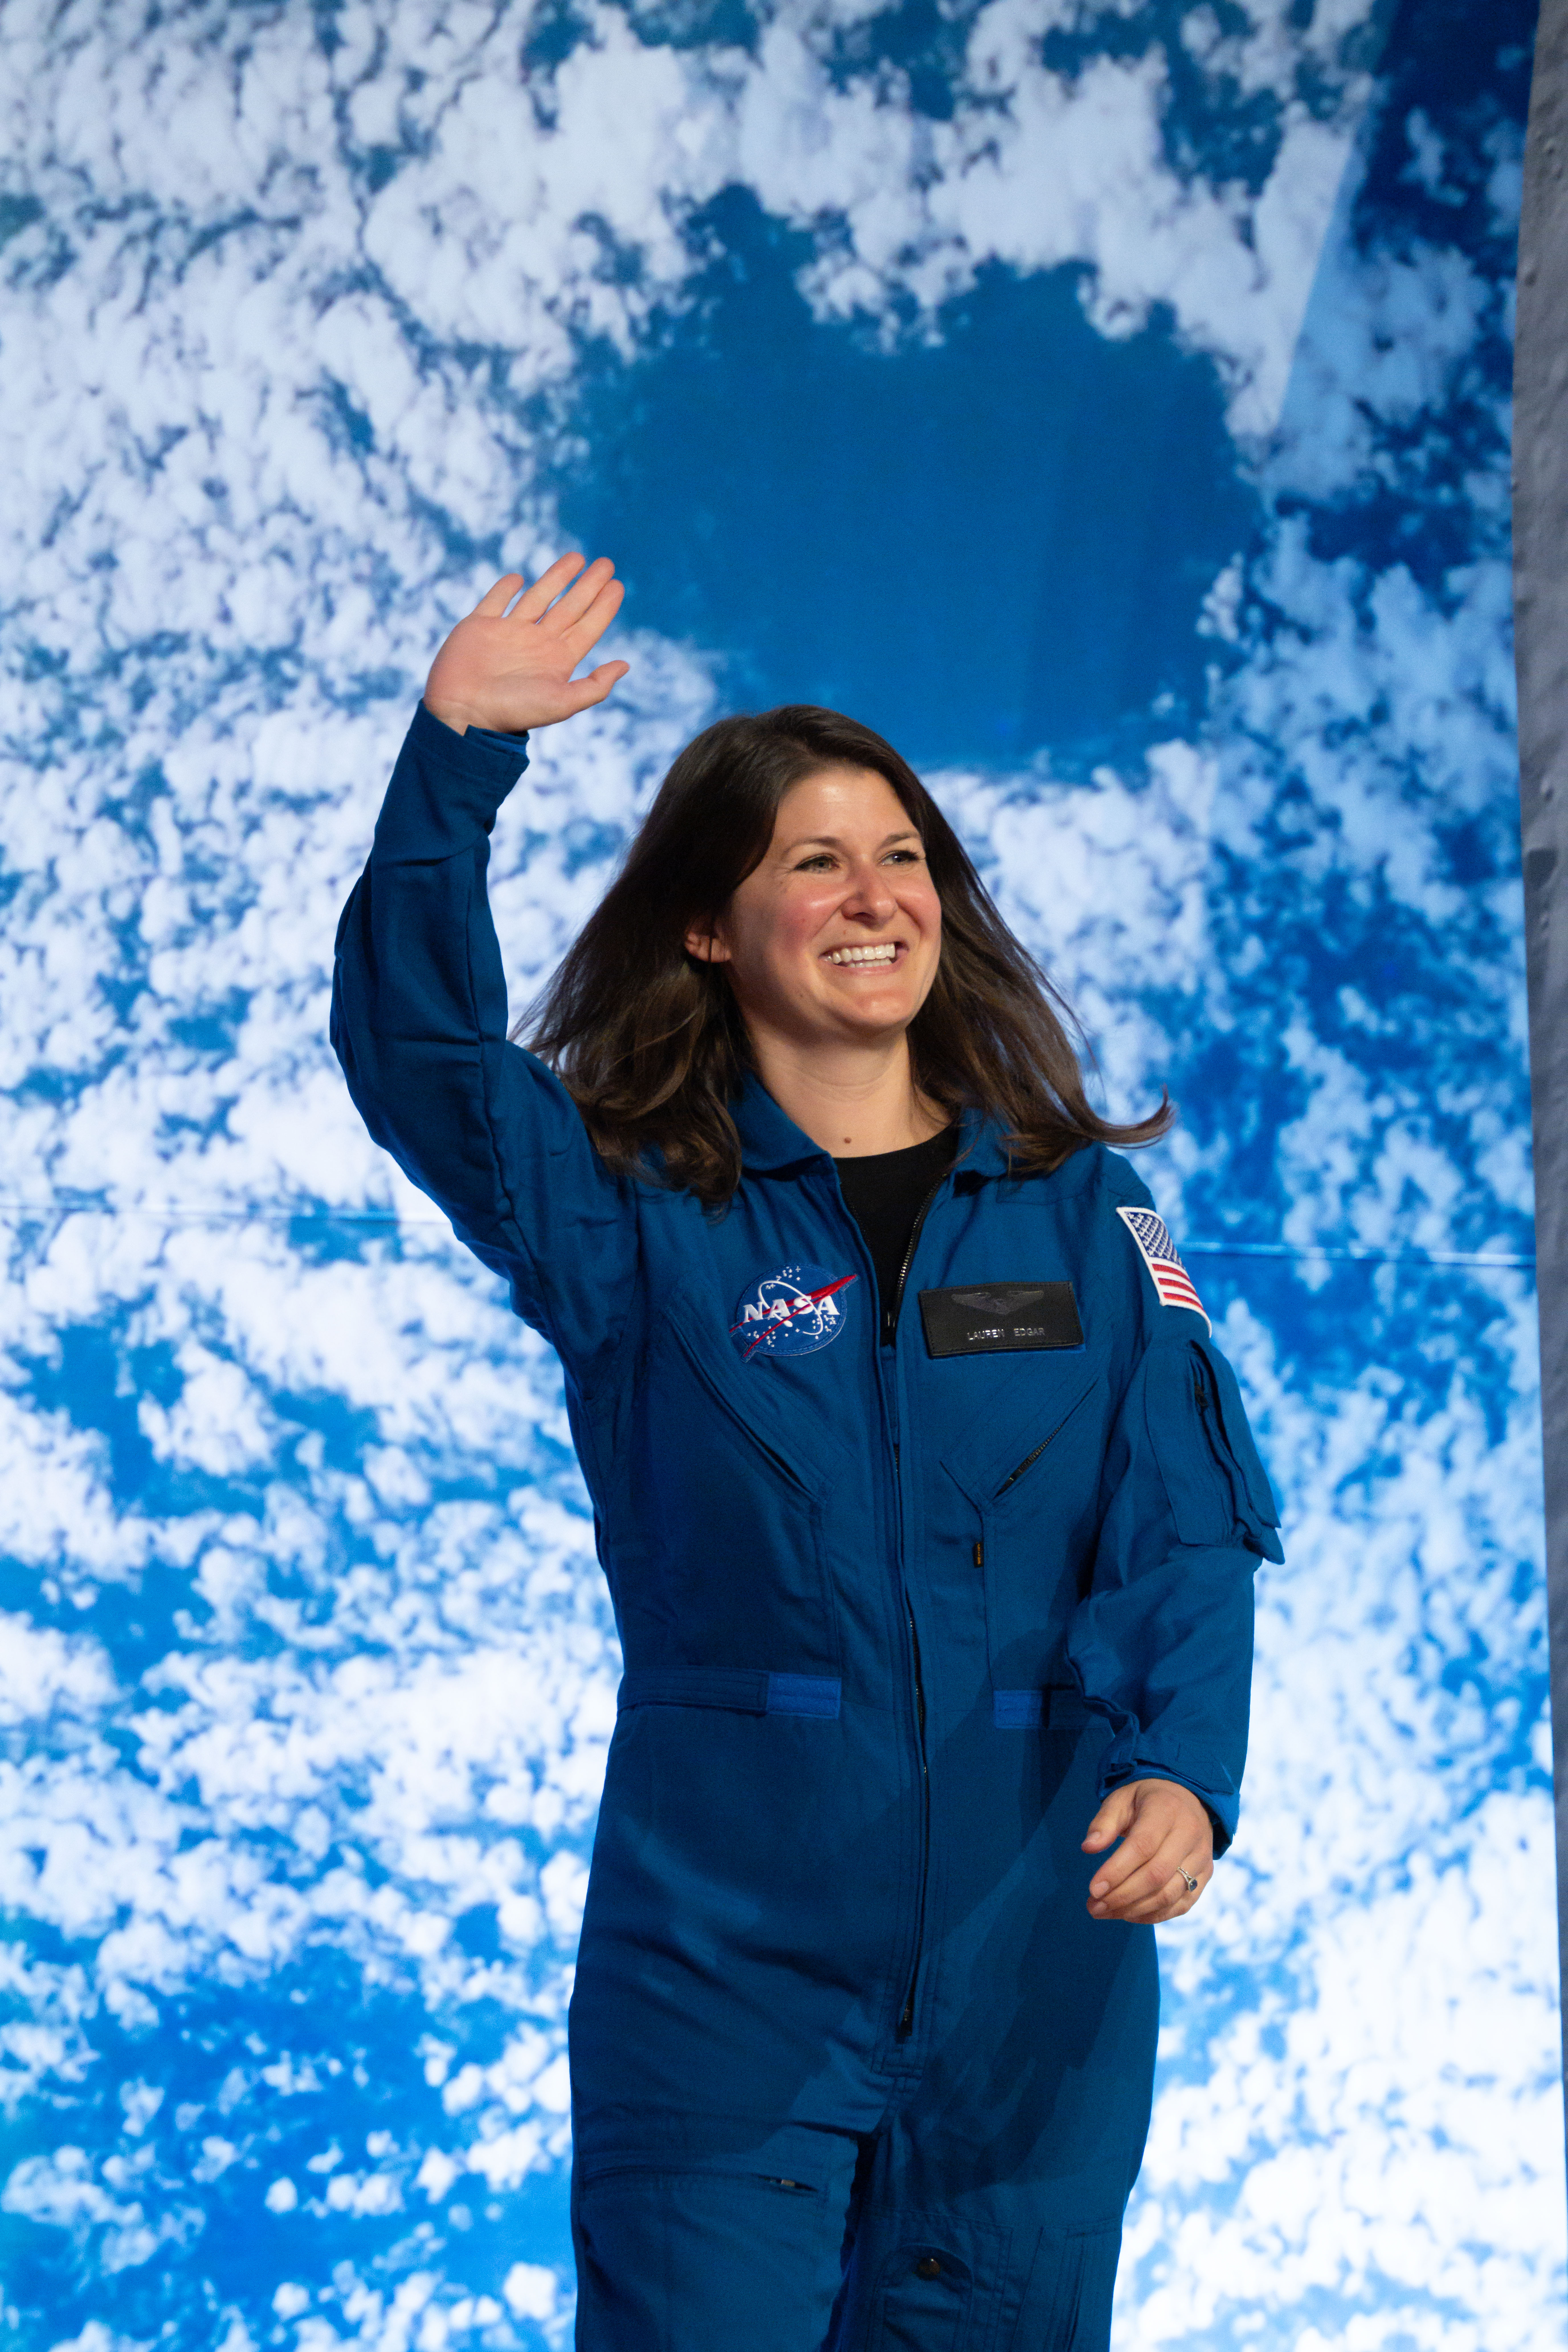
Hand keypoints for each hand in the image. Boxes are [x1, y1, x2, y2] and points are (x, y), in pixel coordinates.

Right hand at [423, 555, 629, 735]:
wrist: (464, 712)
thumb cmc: (513, 712)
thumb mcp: (562, 703)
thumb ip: (595, 686)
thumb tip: (626, 665)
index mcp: (556, 660)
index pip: (587, 627)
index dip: (604, 606)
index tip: (618, 584)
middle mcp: (536, 643)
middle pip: (569, 607)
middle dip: (588, 585)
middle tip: (607, 563)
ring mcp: (509, 633)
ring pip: (539, 597)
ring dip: (557, 577)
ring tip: (577, 557)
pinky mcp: (480, 626)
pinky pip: (496, 600)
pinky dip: (506, 588)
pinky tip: (519, 577)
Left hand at [1081, 1777, 1213, 1923]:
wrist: (1188, 1797)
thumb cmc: (1146, 1800)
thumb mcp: (1121, 1799)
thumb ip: (1105, 1822)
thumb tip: (1088, 1848)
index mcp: (1166, 1809)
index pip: (1142, 1846)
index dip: (1117, 1871)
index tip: (1093, 1889)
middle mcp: (1190, 1833)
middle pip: (1156, 1875)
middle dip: (1122, 1896)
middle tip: (1093, 1906)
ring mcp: (1202, 1857)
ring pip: (1169, 1894)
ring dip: (1134, 1910)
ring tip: (1105, 1912)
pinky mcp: (1206, 1875)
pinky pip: (1182, 1904)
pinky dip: (1154, 1915)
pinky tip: (1129, 1914)